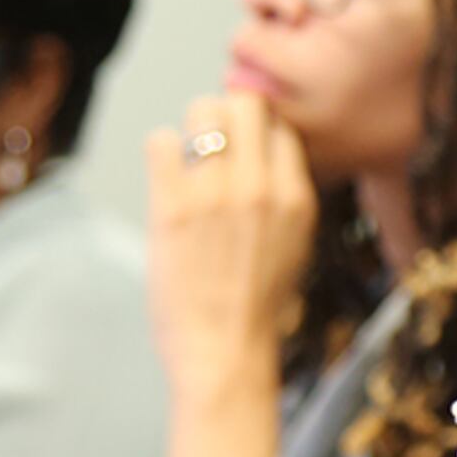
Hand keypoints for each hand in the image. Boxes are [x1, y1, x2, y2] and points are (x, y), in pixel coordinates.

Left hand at [144, 93, 319, 407]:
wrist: (226, 354)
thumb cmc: (255, 307)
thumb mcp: (295, 244)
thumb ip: (282, 197)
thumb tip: (261, 156)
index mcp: (296, 196)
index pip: (279, 124)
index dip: (256, 131)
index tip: (241, 148)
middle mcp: (260, 187)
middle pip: (244, 101)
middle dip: (225, 115)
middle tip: (210, 144)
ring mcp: (215, 194)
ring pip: (202, 110)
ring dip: (191, 129)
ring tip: (186, 161)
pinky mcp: (172, 208)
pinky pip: (161, 142)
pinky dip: (160, 154)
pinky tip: (165, 180)